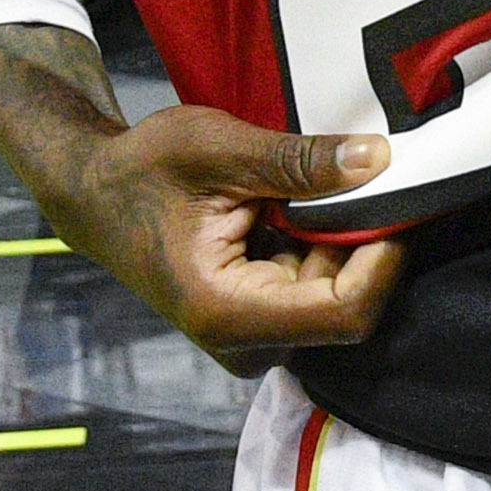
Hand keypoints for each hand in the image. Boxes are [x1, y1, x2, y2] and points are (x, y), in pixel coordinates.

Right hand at [0, 26, 402, 367]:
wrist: (94, 195)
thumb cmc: (143, 169)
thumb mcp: (218, 148)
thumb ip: (298, 161)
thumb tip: (379, 159)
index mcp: (227, 312)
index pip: (344, 313)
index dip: (384, 261)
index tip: (396, 201)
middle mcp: (245, 341)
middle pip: (348, 305)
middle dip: (368, 243)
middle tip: (369, 179)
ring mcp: (254, 335)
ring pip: (339, 294)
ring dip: (347, 240)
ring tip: (330, 184)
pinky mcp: (261, 318)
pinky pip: (321, 286)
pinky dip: (327, 243)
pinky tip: (310, 203)